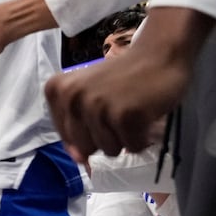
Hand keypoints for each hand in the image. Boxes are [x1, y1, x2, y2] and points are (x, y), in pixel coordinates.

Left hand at [45, 10, 208, 160]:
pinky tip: (145, 114)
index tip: (100, 111)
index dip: (88, 133)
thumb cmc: (122, 77)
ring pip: (109, 150)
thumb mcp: (87, 96)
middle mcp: (72, 97)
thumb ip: (76, 127)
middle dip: (106, 137)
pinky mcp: (125, 116)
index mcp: (57, 91)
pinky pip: (133, 147)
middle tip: (118, 110)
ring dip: (126, 137)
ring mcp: (98, 106)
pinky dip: (143, 137)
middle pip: (86, 148)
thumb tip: (79, 160)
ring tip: (131, 110)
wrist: (159, 55)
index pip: (66, 138)